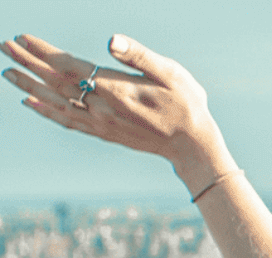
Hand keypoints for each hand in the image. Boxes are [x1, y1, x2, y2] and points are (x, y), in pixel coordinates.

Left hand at [4, 34, 236, 194]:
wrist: (194, 146)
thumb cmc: (187, 105)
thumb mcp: (171, 73)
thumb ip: (139, 56)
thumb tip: (111, 41)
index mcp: (114, 89)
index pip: (68, 66)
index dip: (42, 51)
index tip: (21, 37)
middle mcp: (101, 107)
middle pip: (55, 83)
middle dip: (26, 64)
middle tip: (3, 48)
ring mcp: (100, 123)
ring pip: (55, 102)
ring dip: (28, 86)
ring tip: (8, 73)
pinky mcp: (103, 133)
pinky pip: (66, 121)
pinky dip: (45, 110)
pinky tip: (30, 103)